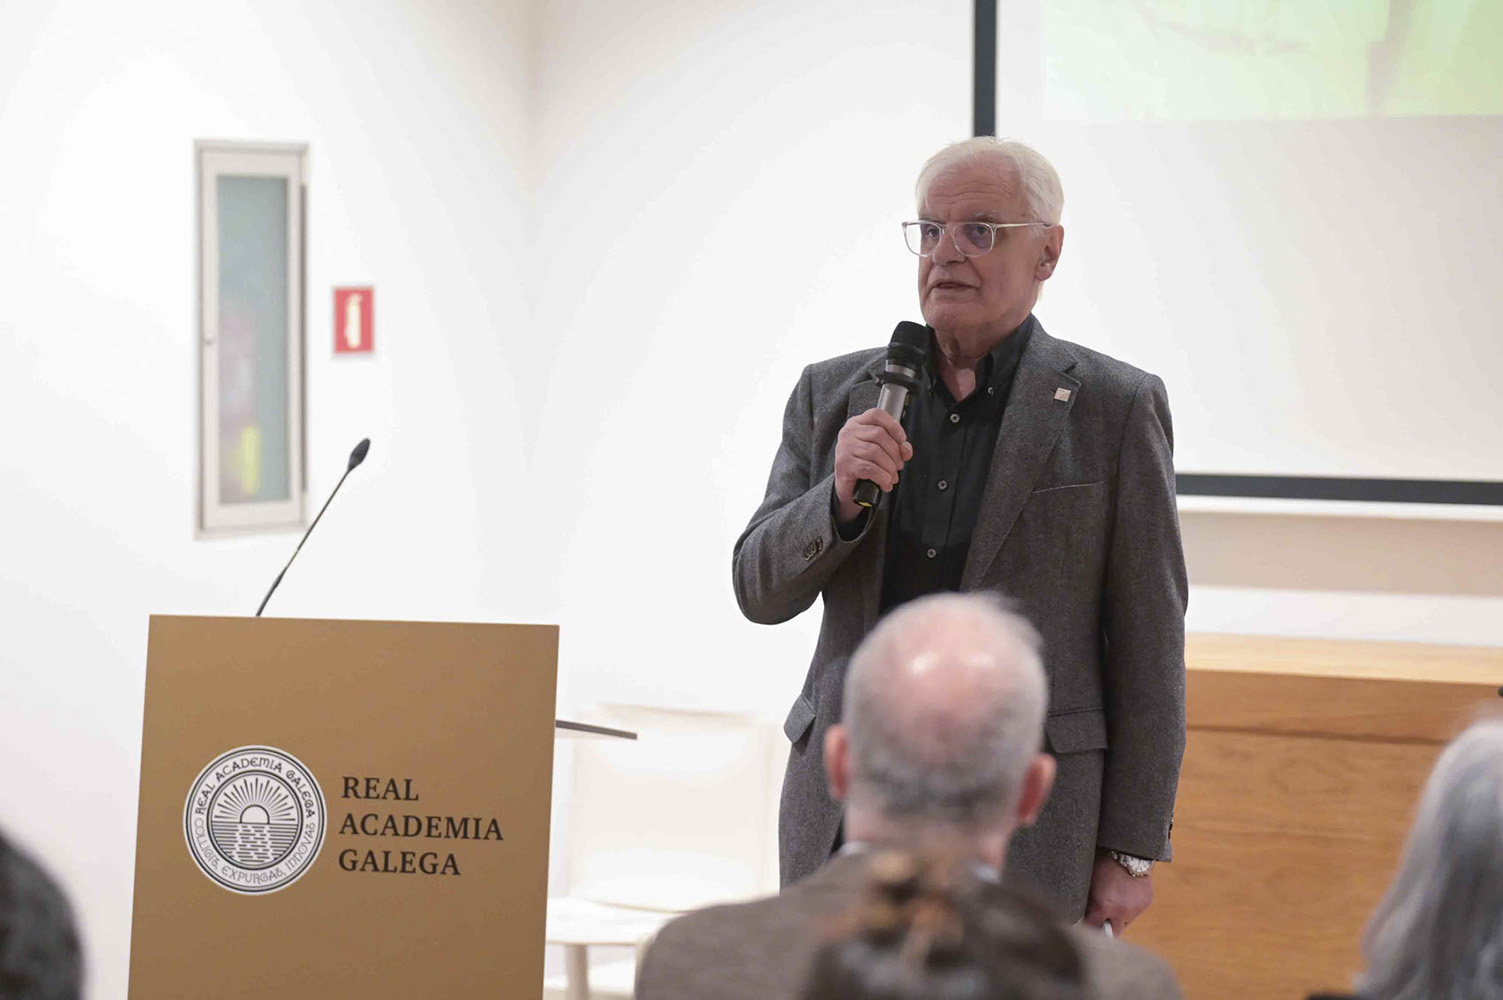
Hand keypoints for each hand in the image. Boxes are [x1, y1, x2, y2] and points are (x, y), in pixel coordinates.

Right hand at [834, 408, 913, 522]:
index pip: (876, 415)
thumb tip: (906, 449)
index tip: (902, 439)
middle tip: (898, 465)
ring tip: (892, 476)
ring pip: (875, 451)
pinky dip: (882, 477)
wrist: (845, 487)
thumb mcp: (880, 451)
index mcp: (857, 424)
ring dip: (889, 467)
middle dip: (894, 452)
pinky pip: (869, 468)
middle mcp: (848, 433)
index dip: (893, 425)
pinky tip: (885, 483)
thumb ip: (896, 446)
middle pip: (879, 434)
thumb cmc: (862, 465)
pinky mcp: (844, 465)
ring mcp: (844, 448)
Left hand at [1081, 853, 1152, 931]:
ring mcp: (1135, 909)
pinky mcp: (1145, 903)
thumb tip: (1084, 914)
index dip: (1088, 926)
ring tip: (1113, 903)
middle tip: (1100, 921)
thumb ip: (1089, 902)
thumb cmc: (1104, 863)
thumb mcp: (1091, 883)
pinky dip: (1129, 908)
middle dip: (1105, 929)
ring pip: (1125, 923)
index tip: (1085, 925)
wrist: (1128, 851)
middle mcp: (1120, 911)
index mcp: (1103, 906)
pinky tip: (1124, 895)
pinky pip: (1135, 912)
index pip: (1093, 928)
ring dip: (1118, 918)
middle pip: (1112, 933)